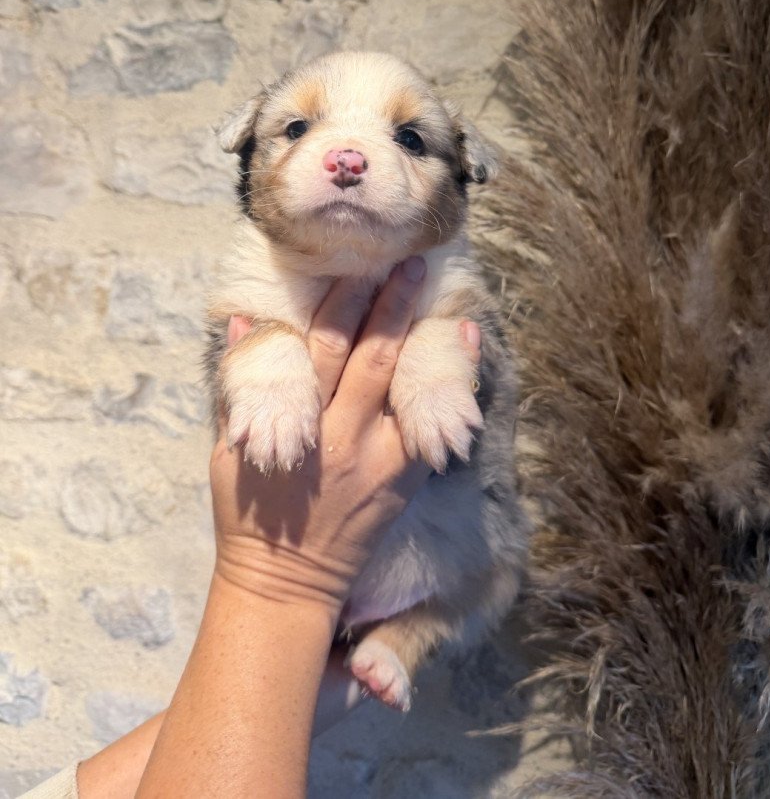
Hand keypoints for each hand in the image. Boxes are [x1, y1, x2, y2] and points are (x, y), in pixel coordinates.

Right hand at [211, 256, 432, 618]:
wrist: (285, 583)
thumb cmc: (249, 512)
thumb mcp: (228, 449)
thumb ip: (242, 386)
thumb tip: (244, 322)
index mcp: (296, 424)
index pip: (322, 349)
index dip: (341, 304)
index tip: (355, 267)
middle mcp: (341, 435)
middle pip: (369, 355)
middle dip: (389, 304)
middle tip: (409, 262)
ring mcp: (378, 458)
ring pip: (402, 383)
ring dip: (419, 332)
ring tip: (436, 293)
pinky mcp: (402, 481)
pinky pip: (429, 427)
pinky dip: (448, 387)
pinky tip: (465, 348)